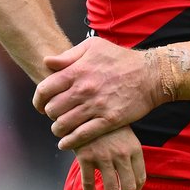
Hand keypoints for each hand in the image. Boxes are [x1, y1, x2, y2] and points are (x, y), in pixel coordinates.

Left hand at [33, 37, 162, 148]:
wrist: (151, 75)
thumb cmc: (122, 59)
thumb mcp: (95, 47)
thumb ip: (69, 55)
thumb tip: (47, 62)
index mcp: (78, 71)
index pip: (45, 89)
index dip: (38, 100)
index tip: (41, 105)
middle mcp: (84, 89)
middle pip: (52, 109)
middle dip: (49, 114)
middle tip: (54, 116)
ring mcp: (96, 106)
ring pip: (64, 124)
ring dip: (58, 129)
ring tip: (60, 129)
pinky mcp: (109, 120)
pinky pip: (82, 136)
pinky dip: (69, 142)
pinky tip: (65, 143)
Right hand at [74, 125, 146, 189]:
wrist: (86, 109)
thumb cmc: (107, 126)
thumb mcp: (126, 137)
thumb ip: (130, 156)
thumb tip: (134, 182)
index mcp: (135, 149)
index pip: (140, 178)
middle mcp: (122, 154)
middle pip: (128, 188)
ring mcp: (104, 156)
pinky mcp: (86, 157)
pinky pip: (89, 182)